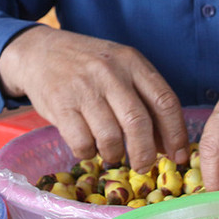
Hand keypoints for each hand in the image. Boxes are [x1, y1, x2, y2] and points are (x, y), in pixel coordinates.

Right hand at [0, 25, 187, 170]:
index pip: (165, 101)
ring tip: (112, 153)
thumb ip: (143, 98)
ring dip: (115, 155)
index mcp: (132, 61)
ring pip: (111, 137)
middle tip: (144, 167)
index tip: (179, 156)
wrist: (38, 51)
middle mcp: (110, 72)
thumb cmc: (87, 65)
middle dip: (145, 153)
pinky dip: (89, 153)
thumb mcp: (119, 68)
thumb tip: (166, 144)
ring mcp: (84, 88)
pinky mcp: (60, 104)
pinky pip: (82, 143)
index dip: (176, 134)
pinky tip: (88, 146)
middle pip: (138, 123)